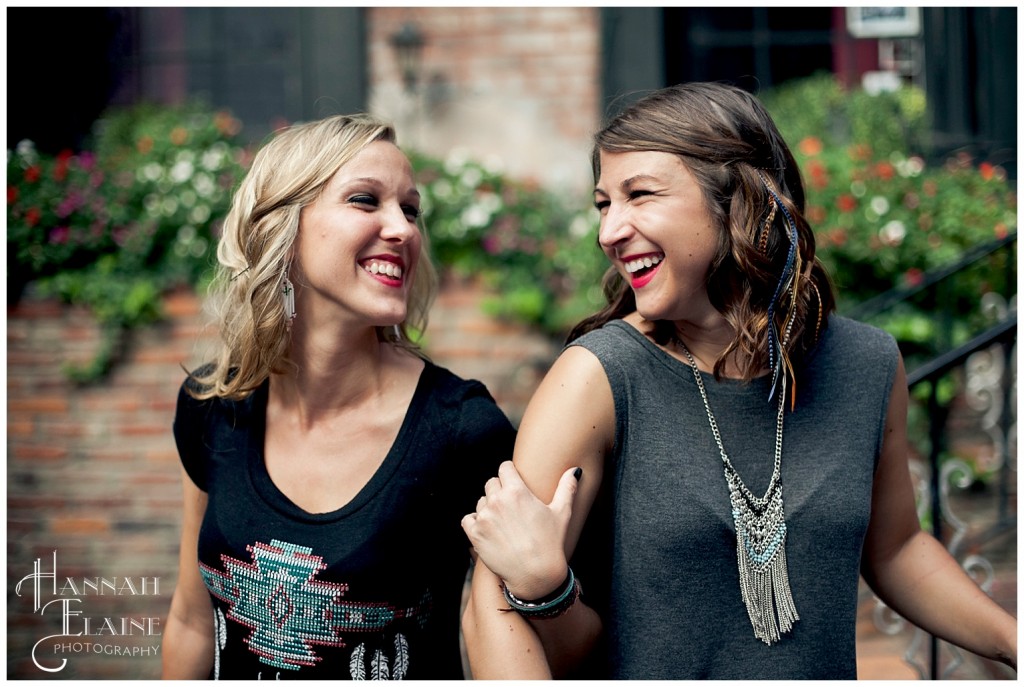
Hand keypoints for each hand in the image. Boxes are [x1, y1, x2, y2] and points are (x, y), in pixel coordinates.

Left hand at [462, 460, 580, 599]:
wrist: (536, 575)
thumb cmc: (551, 543)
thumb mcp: (562, 513)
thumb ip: (567, 488)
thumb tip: (575, 470)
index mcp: (516, 491)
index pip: (505, 467)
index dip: (511, 474)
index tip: (515, 484)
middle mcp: (497, 500)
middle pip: (492, 483)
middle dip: (500, 491)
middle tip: (512, 508)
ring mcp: (484, 517)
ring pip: (481, 501)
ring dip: (489, 508)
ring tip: (504, 523)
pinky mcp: (475, 534)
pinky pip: (468, 519)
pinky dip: (476, 523)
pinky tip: (489, 531)